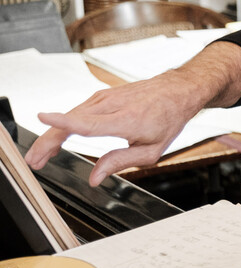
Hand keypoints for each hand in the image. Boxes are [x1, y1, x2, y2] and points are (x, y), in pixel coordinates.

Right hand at [25, 42, 240, 185]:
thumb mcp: (152, 150)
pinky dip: (63, 125)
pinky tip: (55, 141)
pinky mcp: (101, 96)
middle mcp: (113, 105)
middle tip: (34, 162)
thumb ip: (121, 162)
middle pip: (72, 122)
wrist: (178, 90)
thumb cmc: (169, 118)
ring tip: (40, 157)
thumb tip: (95, 177)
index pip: (90, 122)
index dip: (64, 121)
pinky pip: (77, 112)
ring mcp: (105, 97)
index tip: (43, 117)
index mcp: (127, 120)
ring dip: (51, 136)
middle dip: (48, 142)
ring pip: (70, 116)